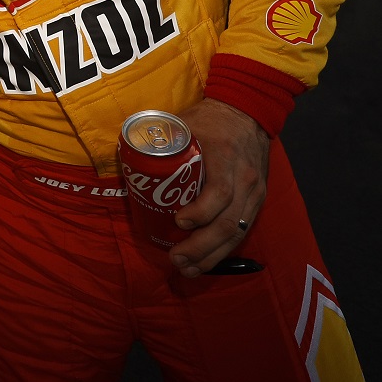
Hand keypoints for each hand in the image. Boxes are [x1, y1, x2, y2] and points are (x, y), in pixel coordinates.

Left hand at [168, 97, 269, 277]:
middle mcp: (245, 179)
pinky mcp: (257, 201)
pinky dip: (223, 249)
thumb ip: (159, 141)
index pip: (220, 191)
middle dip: (201, 246)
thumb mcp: (184, 124)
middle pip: (227, 221)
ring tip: (187, 269)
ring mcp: (254, 192)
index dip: (200, 211)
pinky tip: (206, 261)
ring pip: (236, 232)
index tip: (177, 221)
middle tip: (175, 258)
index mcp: (225, 157)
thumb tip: (124, 161)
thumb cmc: (208, 120)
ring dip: (211, 255)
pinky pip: (242, 230)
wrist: (247, 112)